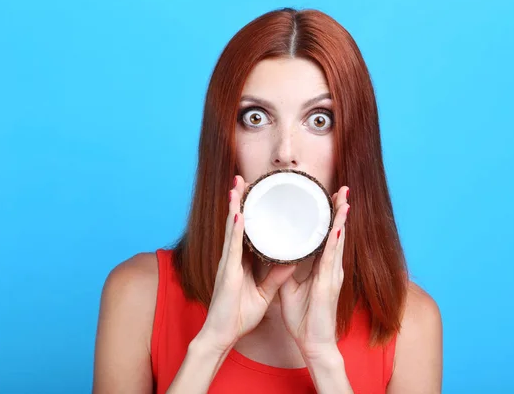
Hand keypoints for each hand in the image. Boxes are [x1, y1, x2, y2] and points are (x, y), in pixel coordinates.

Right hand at [198, 175, 297, 352]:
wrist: (222, 335)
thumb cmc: (239, 315)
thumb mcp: (264, 292)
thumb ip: (276, 276)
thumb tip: (290, 261)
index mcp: (241, 262)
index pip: (247, 231)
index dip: (249, 211)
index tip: (253, 193)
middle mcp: (232, 258)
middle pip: (237, 224)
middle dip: (239, 201)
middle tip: (243, 178)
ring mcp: (228, 263)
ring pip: (233, 229)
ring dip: (235, 206)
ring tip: (238, 185)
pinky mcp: (227, 273)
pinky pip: (233, 248)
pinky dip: (235, 230)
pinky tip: (238, 214)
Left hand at [279, 185, 349, 360]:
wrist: (314, 344)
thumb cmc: (305, 319)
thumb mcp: (290, 289)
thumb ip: (286, 271)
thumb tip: (277, 256)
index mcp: (323, 268)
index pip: (326, 237)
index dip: (329, 218)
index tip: (329, 199)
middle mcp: (331, 268)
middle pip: (336, 234)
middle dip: (339, 211)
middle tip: (342, 189)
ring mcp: (333, 276)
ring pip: (337, 241)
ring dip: (340, 220)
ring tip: (343, 199)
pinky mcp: (329, 285)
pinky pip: (331, 260)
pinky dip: (334, 242)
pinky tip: (336, 228)